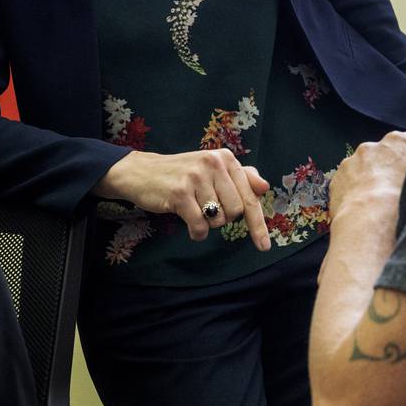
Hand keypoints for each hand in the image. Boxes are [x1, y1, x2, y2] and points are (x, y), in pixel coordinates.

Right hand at [94, 150, 271, 250]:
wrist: (141, 172)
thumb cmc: (182, 174)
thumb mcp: (212, 170)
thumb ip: (241, 176)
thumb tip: (264, 187)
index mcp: (226, 159)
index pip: (250, 196)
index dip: (258, 225)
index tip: (264, 246)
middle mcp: (214, 164)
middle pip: (236, 211)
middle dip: (223, 218)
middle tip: (206, 208)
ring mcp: (196, 177)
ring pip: (217, 220)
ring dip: (207, 223)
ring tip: (194, 209)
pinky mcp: (179, 193)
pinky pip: (199, 226)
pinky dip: (197, 232)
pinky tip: (190, 226)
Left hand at [328, 129, 405, 228]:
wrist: (366, 226)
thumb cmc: (400, 203)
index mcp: (398, 142)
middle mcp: (372, 147)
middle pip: (391, 154)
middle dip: (398, 169)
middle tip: (405, 191)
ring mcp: (350, 163)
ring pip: (369, 168)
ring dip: (376, 180)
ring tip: (383, 204)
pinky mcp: (336, 182)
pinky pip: (352, 182)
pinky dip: (359, 192)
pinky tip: (367, 209)